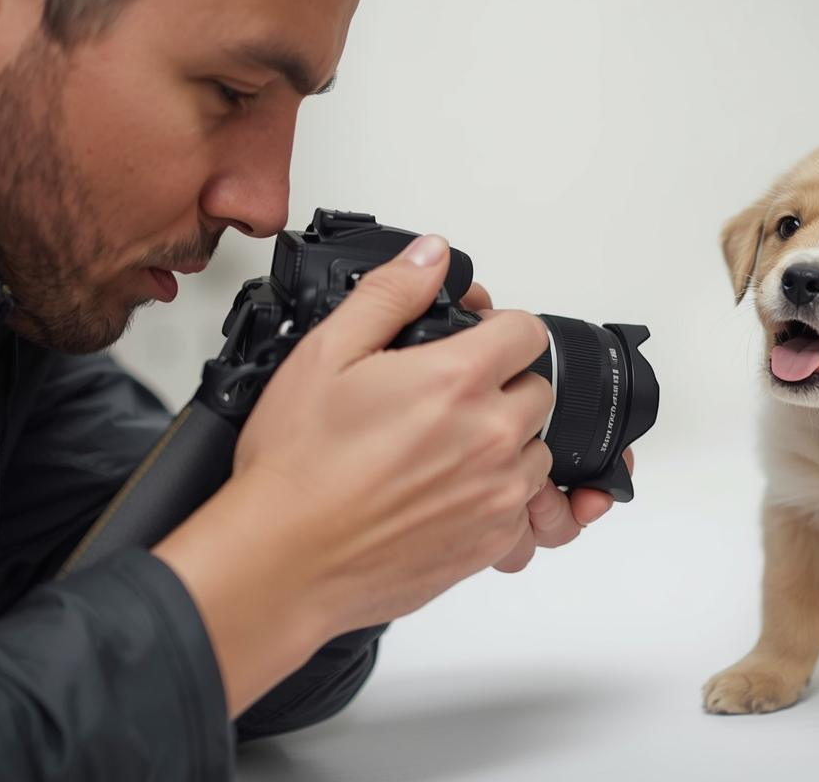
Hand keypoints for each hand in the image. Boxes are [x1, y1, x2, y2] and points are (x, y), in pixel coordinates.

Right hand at [155, 239, 553, 714]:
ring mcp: (497, 495)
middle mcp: (491, 438)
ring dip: (503, 447)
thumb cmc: (297, 468)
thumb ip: (391, 295)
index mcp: (457, 382)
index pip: (527, 333)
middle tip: (444, 402)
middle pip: (537, 392)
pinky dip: (496, 501)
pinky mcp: (490, 544)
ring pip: (535, 453)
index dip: (498, 330)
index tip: (473, 342)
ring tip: (441, 453)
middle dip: (501, 388)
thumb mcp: (326, 354)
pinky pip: (522, 512)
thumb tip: (431, 257)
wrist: (281, 563)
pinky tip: (444, 497)